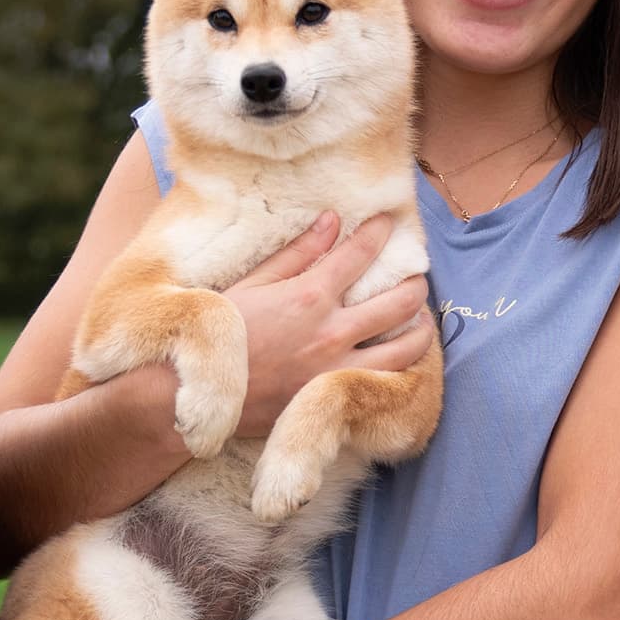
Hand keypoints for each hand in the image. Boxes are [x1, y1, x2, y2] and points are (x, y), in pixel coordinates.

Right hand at [225, 212, 433, 437]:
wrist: (198, 393)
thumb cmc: (220, 336)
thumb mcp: (252, 285)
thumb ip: (296, 254)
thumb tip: (331, 221)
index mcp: (309, 296)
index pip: (360, 254)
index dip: (380, 232)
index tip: (389, 221)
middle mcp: (333, 331)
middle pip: (400, 301)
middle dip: (416, 283)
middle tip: (418, 276)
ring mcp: (339, 368)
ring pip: (407, 348)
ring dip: (422, 329)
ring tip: (422, 320)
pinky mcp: (336, 398)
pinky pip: (388, 382)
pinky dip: (405, 367)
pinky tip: (404, 359)